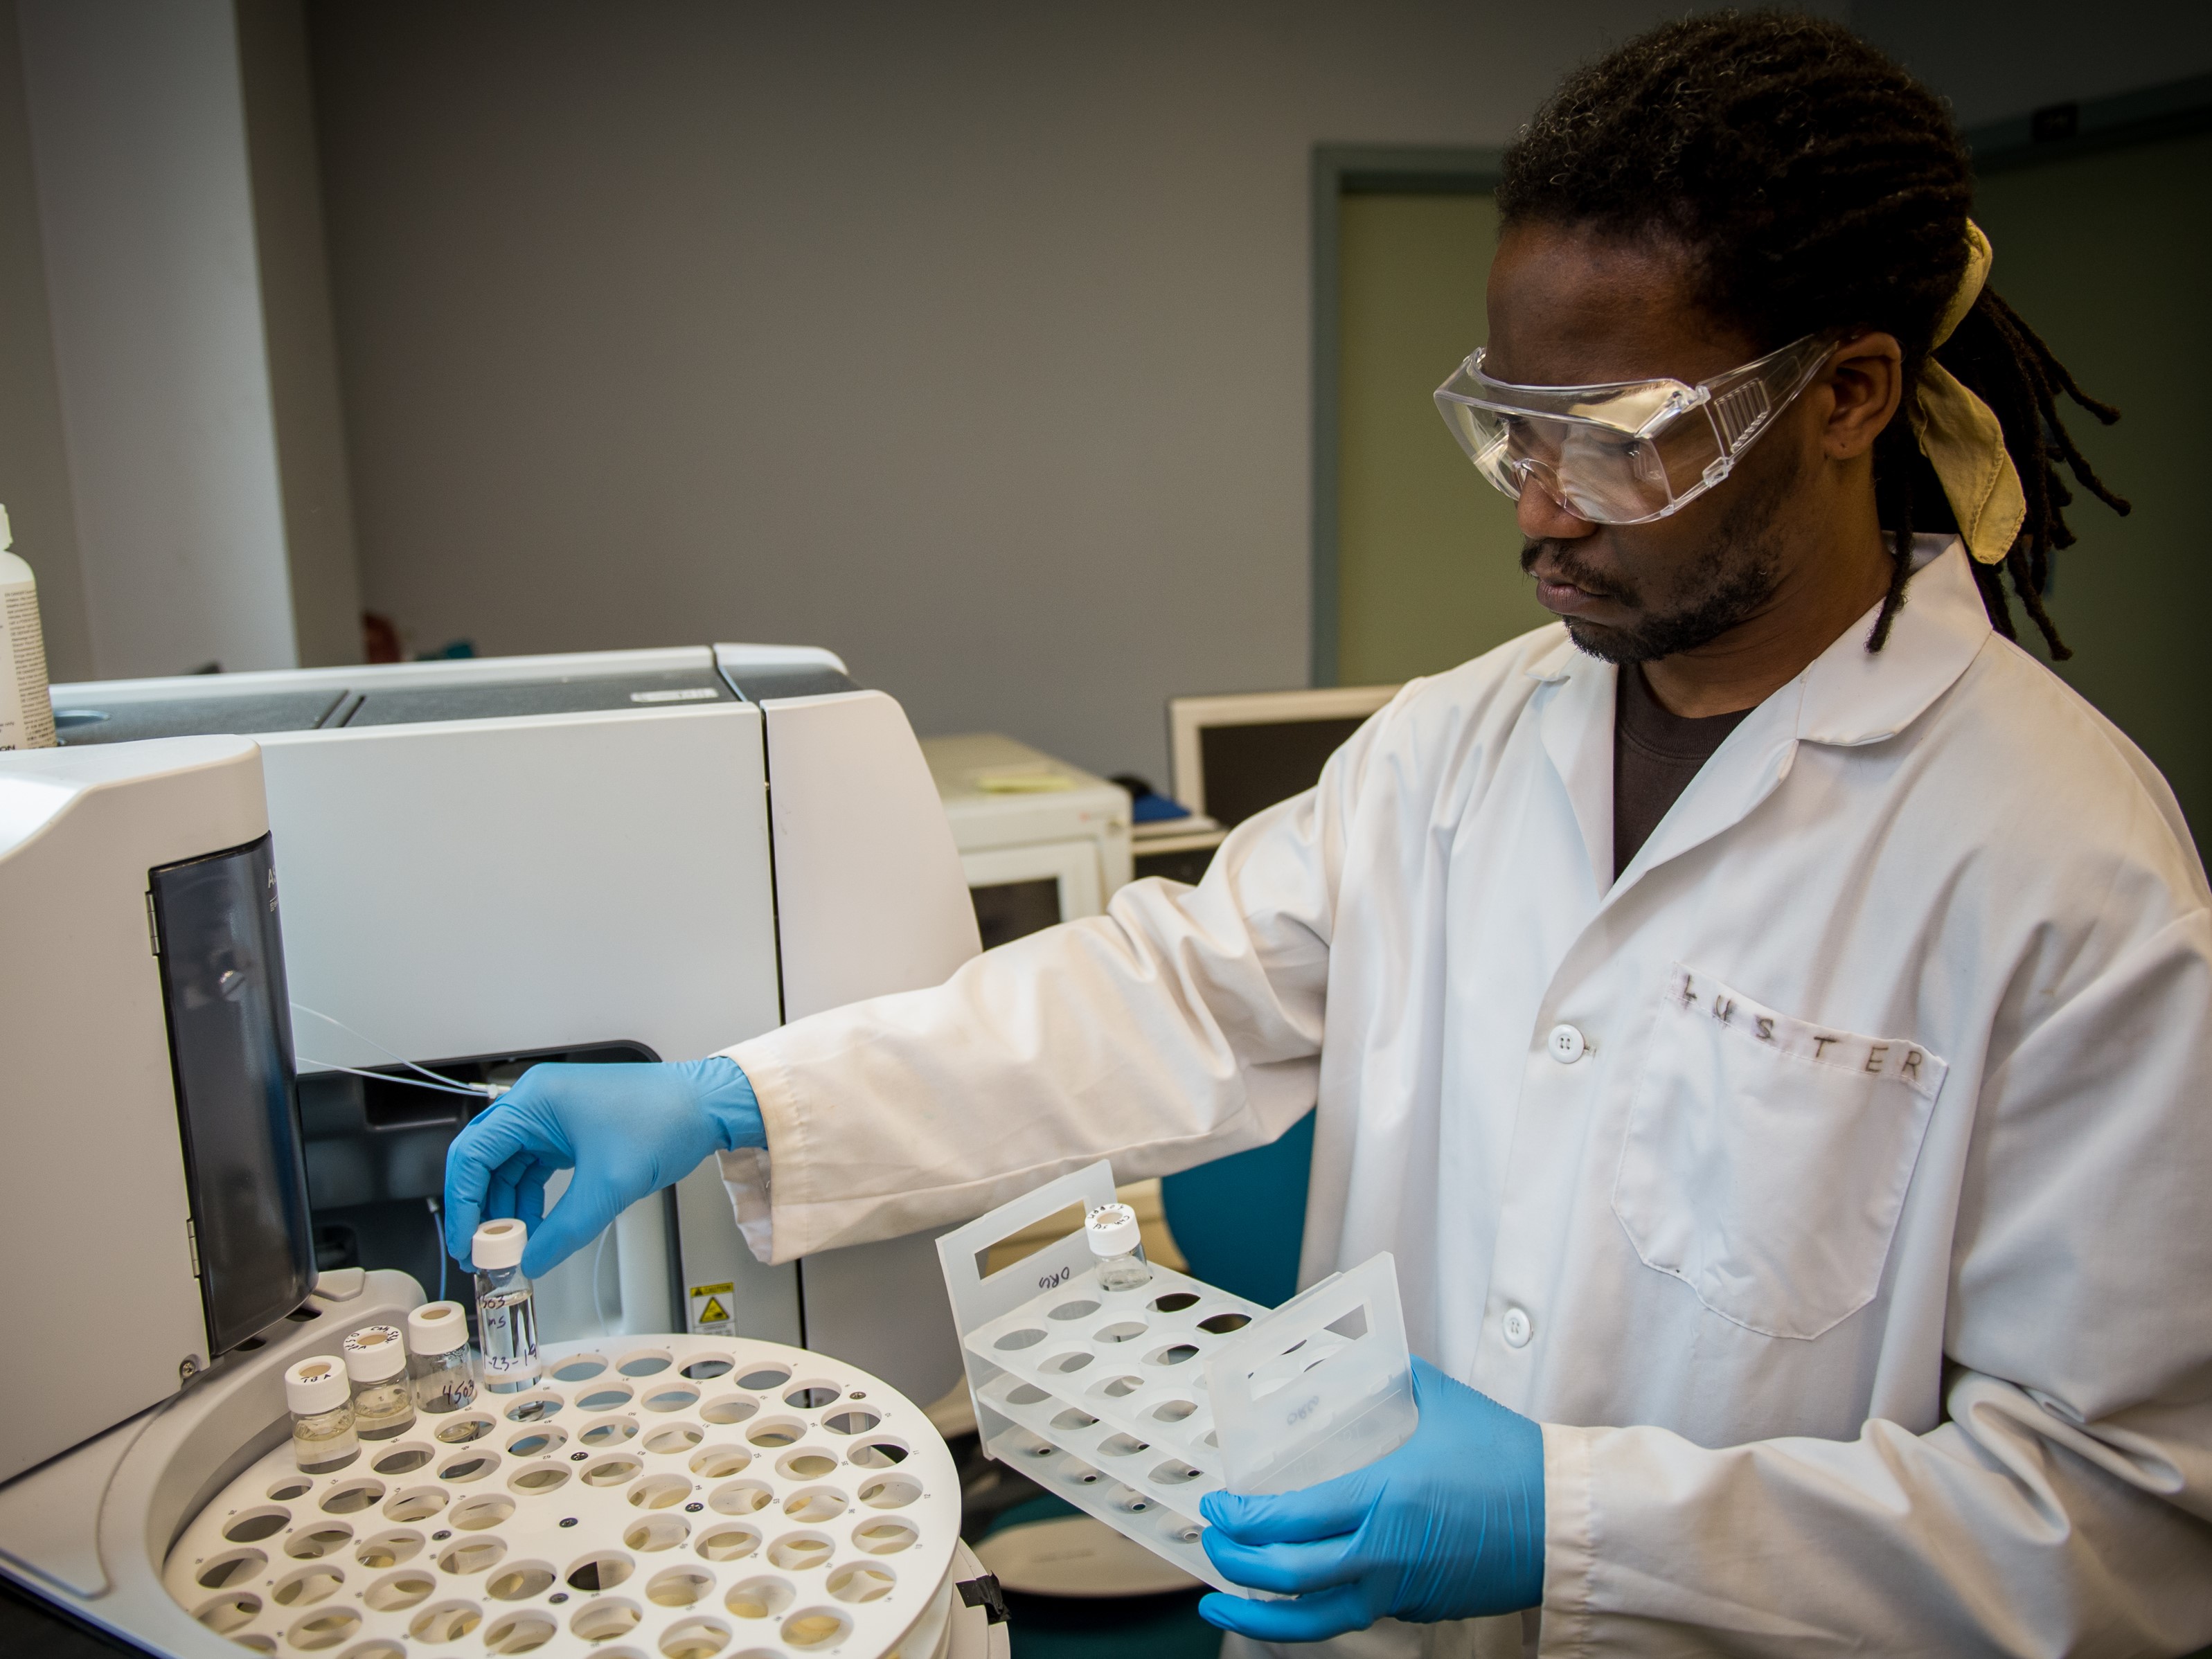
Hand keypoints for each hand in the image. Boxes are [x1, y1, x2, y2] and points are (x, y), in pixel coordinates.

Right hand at [442, 1058, 763, 1276]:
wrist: (706, 1106)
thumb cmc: (666, 1120)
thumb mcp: (609, 1185)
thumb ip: (565, 1230)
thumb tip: (532, 1260)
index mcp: (535, 1101)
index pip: (474, 1154)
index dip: (463, 1203)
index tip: (465, 1241)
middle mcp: (536, 1103)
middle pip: (485, 1161)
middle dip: (480, 1208)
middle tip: (480, 1252)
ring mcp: (552, 1116)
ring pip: (508, 1168)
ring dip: (506, 1207)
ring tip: (509, 1248)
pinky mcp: (568, 1130)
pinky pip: (534, 1167)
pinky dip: (529, 1198)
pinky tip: (533, 1228)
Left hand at [1197, 1357, 1544, 1641]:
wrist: (1563, 1519)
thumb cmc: (1508, 1459)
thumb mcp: (1442, 1403)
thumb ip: (1395, 1377)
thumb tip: (1368, 1352)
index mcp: (1383, 1499)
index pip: (1290, 1519)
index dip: (1243, 1517)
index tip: (1218, 1503)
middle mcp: (1383, 1553)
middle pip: (1287, 1574)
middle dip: (1236, 1560)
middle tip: (1212, 1538)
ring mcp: (1399, 1590)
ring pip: (1313, 1619)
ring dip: (1257, 1613)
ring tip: (1220, 1602)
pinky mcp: (1417, 1608)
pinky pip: (1351, 1616)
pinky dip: (1312, 1611)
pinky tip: (1294, 1596)